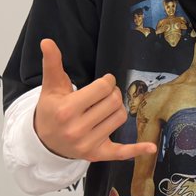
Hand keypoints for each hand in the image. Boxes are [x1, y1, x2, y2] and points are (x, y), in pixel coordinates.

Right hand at [33, 38, 154, 161]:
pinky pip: (121, 152)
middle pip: (114, 102)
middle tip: (106, 93)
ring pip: (120, 117)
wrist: (44, 141)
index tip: (103, 82)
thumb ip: (52, 63)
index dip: (107, 81)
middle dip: (113, 93)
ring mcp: (87, 144)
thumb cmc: (50, 110)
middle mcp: (77, 129)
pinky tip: (151, 147)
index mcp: (66, 110)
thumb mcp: (51, 87)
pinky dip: (136, 149)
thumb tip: (47, 41)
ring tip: (106, 107)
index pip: (102, 88)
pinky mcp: (97, 154)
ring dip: (117, 109)